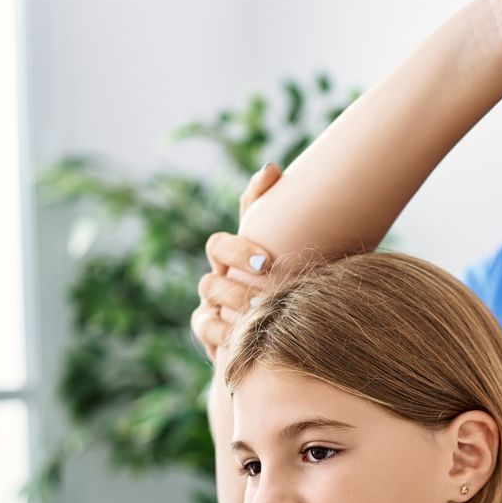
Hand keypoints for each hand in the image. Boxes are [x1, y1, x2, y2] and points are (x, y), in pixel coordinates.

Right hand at [191, 163, 280, 361]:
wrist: (294, 335)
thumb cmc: (295, 283)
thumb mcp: (294, 245)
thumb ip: (282, 210)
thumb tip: (271, 168)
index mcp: (235, 256)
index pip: (221, 243)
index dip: (238, 248)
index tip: (267, 260)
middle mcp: (219, 278)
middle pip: (211, 270)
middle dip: (237, 276)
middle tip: (266, 285)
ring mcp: (212, 306)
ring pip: (208, 296)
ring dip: (235, 302)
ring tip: (262, 310)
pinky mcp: (211, 334)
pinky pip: (206, 327)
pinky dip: (224, 331)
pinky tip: (248, 334)